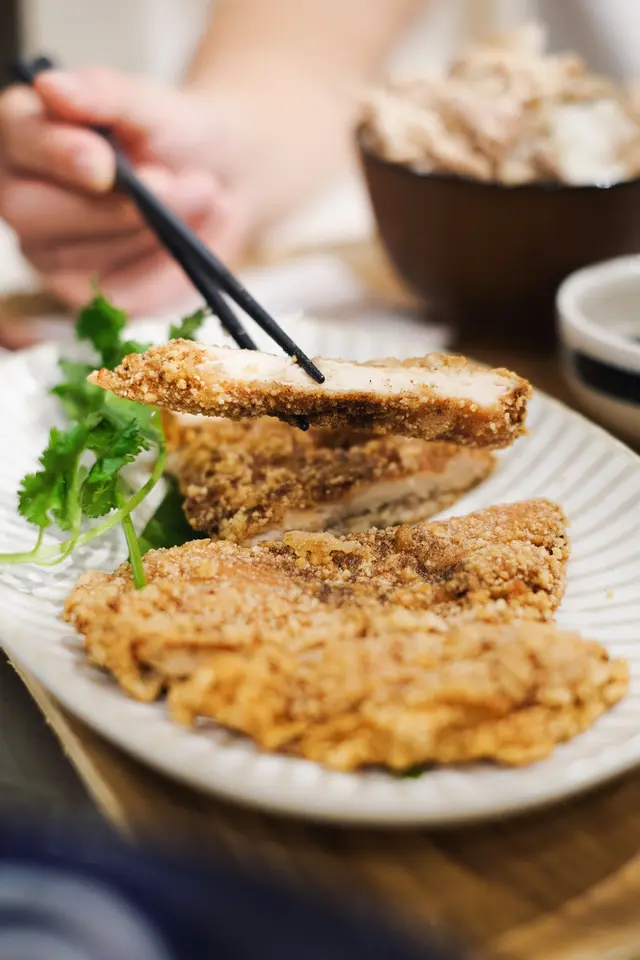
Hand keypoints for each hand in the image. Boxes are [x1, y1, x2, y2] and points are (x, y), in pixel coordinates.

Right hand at [0, 68, 254, 343]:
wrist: (225, 181)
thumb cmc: (178, 136)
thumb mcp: (152, 105)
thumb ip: (105, 95)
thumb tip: (51, 87)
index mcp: (24, 134)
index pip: (18, 143)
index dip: (57, 155)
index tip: (104, 163)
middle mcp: (23, 198)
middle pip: (33, 213)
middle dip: (109, 207)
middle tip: (170, 183)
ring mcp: (50, 256)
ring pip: (83, 257)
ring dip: (150, 230)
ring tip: (200, 193)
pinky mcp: (89, 298)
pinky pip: (120, 294)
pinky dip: (161, 267)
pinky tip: (185, 238)